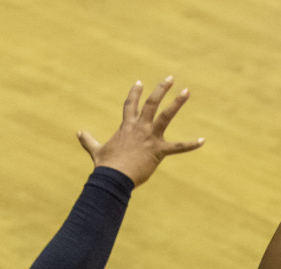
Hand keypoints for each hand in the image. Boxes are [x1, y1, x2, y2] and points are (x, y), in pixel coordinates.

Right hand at [78, 77, 203, 185]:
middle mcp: (139, 128)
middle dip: (160, 89)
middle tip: (170, 78)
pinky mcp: (158, 151)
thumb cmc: (105, 166)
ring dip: (177, 103)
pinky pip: (178, 148)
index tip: (139, 82)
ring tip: (186, 91)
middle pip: (151, 103)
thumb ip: (88, 140)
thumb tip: (78, 132)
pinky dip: (191, 145)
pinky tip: (202, 141)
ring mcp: (150, 138)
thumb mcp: (96, 151)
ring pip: (165, 116)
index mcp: (126, 127)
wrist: (113, 178)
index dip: (134, 93)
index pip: (130, 105)